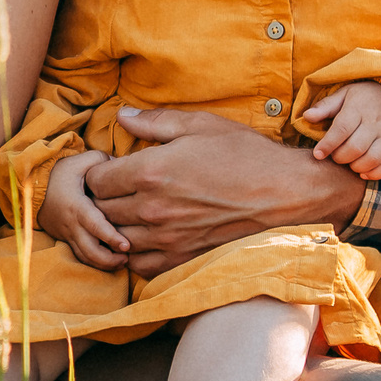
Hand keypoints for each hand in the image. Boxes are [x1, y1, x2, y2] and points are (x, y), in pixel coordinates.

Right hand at [36, 150, 129, 269]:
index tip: (127, 246)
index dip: (111, 238)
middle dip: (110, 260)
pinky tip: (109, 260)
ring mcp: (66, 234)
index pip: (94, 226)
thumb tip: (123, 164)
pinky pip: (79, 255)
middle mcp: (71, 225)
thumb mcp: (79, 161)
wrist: (31, 185)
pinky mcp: (65, 238)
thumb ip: (102, 161)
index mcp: (76, 206)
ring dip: (103, 264)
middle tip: (128, 256)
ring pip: (84, 257)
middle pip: (90, 251)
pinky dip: (94, 261)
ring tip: (121, 261)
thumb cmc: (58, 173)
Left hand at [86, 108, 370, 277]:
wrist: (285, 194)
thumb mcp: (200, 126)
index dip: (100, 171)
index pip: (95, 180)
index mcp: (150, 172)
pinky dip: (136, 251)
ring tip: (135, 210)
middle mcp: (152, 209)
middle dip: (106, 197)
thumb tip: (121, 116)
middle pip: (101, 209)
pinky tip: (150, 235)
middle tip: (123, 188)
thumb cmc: (245, 154)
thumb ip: (154, 122)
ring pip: (116, 238)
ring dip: (119, 225)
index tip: (115, 167)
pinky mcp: (181, 260)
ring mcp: (165, 239)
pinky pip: (139, 264)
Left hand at [306, 82, 380, 177]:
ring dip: (357, 167)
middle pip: (356, 147)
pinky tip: (363, 173)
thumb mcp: (342, 95)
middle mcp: (375, 123)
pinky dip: (376, 173)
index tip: (317, 154)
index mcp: (358, 108)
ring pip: (373, 158)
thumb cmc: (361, 98)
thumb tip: (307, 116)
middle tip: (334, 157)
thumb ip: (325, 107)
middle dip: (340, 157)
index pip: (342, 129)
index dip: (328, 144)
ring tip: (348, 164)